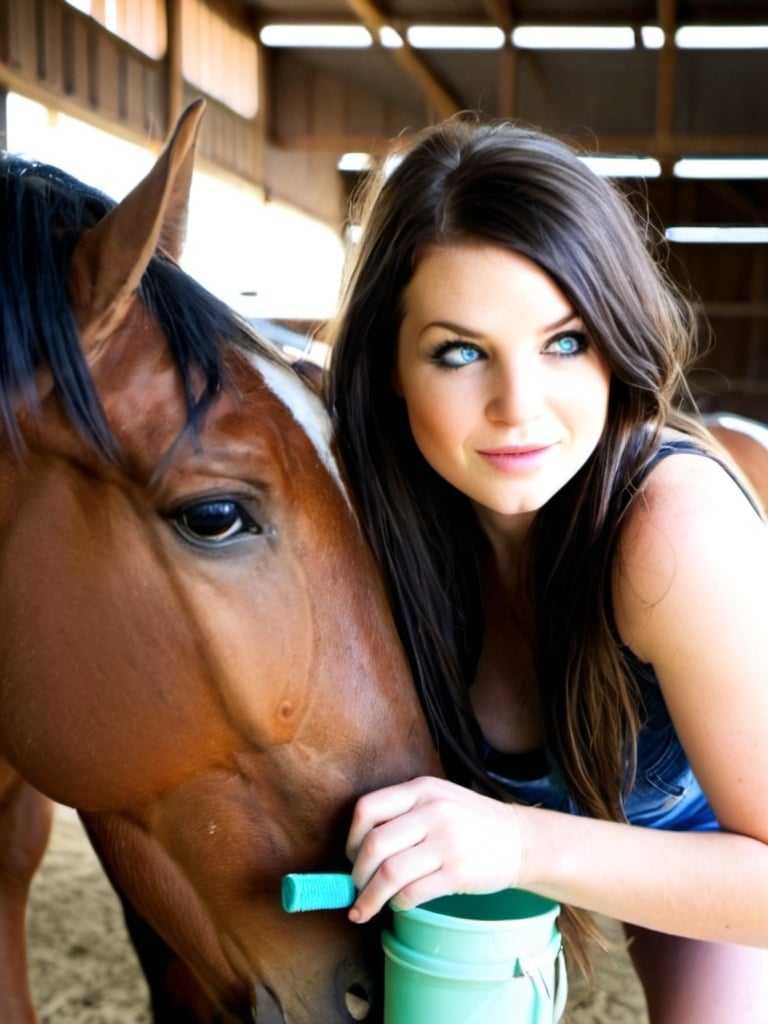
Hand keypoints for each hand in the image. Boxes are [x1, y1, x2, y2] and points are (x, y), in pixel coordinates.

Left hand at [345, 776, 522, 922]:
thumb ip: (402, 813)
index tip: (350, 856)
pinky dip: (397, 904)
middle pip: (374, 845)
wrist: (520, 839)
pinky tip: (397, 905)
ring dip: (370, 897)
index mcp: (422, 789)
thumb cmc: (470, 822)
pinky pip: (413, 893)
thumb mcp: (438, 799)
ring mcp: (446, 842)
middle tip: (356, 887)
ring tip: (364, 907)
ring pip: (389, 873)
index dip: (351, 837)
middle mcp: (432, 811)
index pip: (367, 809)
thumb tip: (357, 850)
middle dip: (357, 873)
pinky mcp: (458, 872)